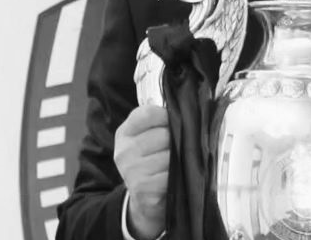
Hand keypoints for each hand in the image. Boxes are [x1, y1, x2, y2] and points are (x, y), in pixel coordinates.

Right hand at [114, 105, 169, 239]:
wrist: (144, 199)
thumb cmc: (152, 161)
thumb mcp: (147, 138)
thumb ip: (159, 123)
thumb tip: (187, 112)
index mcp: (124, 133)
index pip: (147, 114)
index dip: (166, 116)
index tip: (174, 122)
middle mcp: (124, 151)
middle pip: (163, 135)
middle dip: (177, 140)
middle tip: (179, 148)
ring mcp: (131, 170)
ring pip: (169, 155)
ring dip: (179, 159)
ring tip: (177, 164)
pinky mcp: (142, 188)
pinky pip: (170, 175)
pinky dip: (177, 176)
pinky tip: (174, 178)